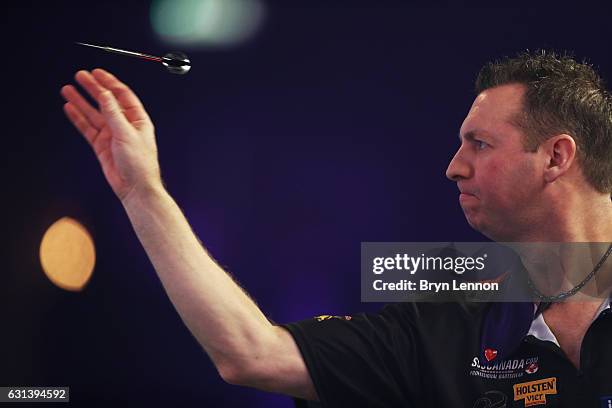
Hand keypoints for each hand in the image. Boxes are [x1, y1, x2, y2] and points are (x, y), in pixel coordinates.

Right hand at [61, 69, 162, 201]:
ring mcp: (112, 134)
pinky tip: (71, 108)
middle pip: (106, 101)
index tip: (97, 73)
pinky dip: (78, 118)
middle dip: (93, 88)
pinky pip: (88, 128)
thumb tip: (106, 95)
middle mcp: (124, 125)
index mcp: (137, 120)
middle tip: (80, 76)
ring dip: (82, 101)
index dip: (109, 82)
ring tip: (69, 89)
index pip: (122, 95)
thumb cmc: (140, 165)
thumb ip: (114, 114)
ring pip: (94, 113)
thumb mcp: (126, 134)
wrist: (135, 187)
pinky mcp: (102, 145)